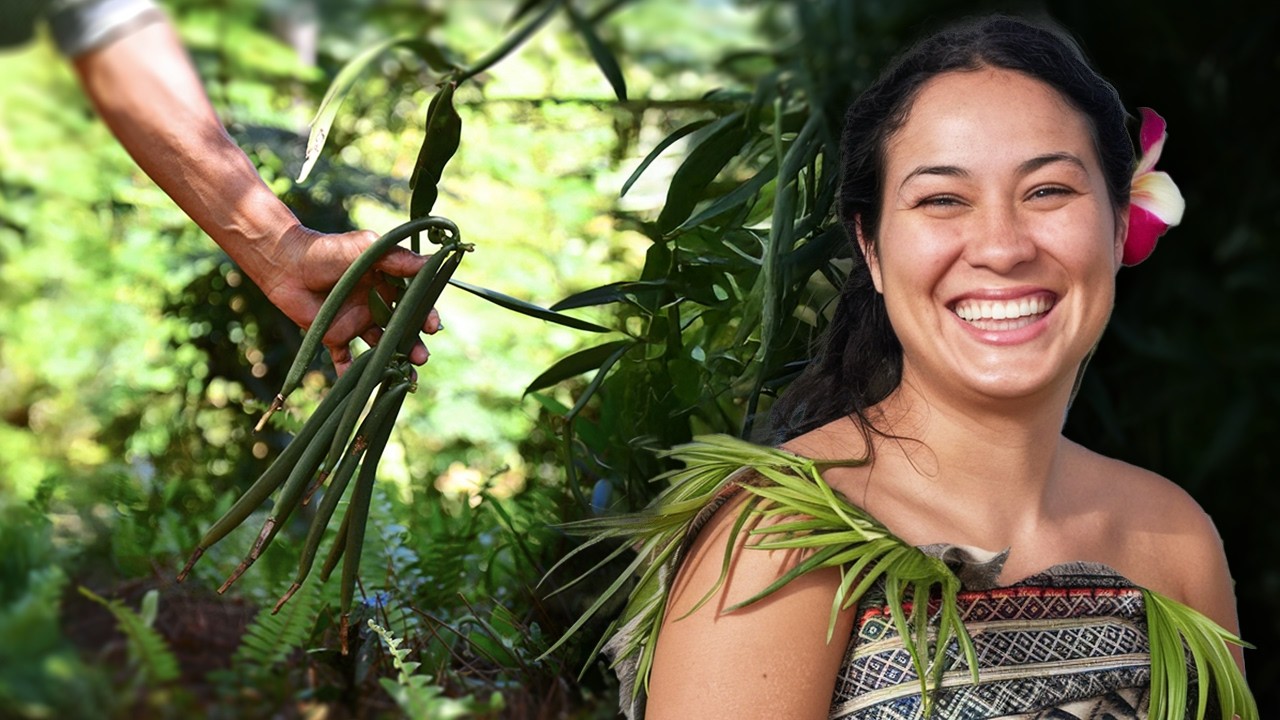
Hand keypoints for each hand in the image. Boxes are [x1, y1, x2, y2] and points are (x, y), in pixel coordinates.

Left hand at [257, 225, 441, 374]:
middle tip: (421, 358)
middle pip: (402, 330)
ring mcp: (357, 323)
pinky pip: (347, 359)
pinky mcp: (336, 336)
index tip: (431, 326)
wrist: (286, 263)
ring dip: (395, 361)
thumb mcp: (366, 248)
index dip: (426, 315)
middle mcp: (376, 305)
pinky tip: (364, 388)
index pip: (414, 303)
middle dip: (415, 345)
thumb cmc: (327, 249)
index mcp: (387, 284)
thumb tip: (431, 262)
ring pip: (382, 347)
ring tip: (405, 376)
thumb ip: (396, 257)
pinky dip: (353, 374)